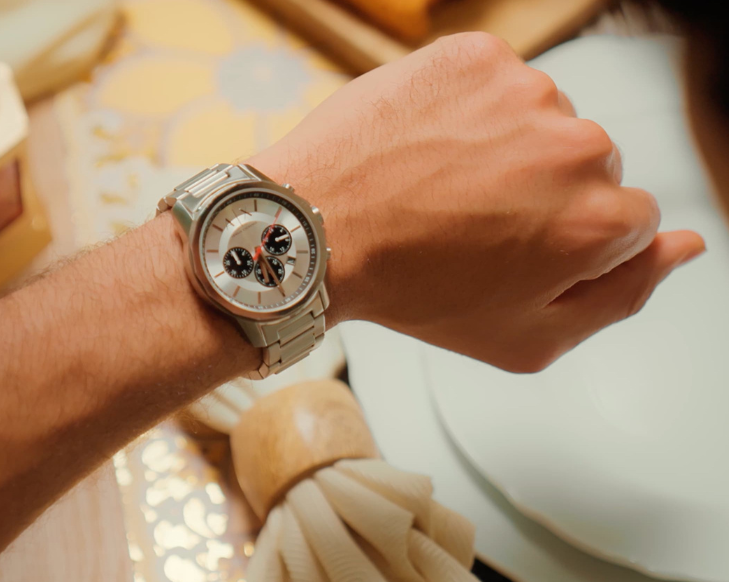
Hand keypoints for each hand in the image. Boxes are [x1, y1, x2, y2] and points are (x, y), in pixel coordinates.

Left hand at [249, 32, 704, 372]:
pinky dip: (469, 109)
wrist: (314, 232)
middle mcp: (574, 147)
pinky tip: (429, 146)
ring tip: (441, 184)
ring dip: (506, 147)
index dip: (568, 241)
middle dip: (543, 193)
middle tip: (469, 222)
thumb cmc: (410, 291)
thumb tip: (685, 246)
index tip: (515, 249)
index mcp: (598, 221)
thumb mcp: (524, 338)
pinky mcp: (474, 57)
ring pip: (544, 120)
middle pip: (591, 166)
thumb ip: (621, 295)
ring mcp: (524, 92)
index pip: (629, 219)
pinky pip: (496, 84)